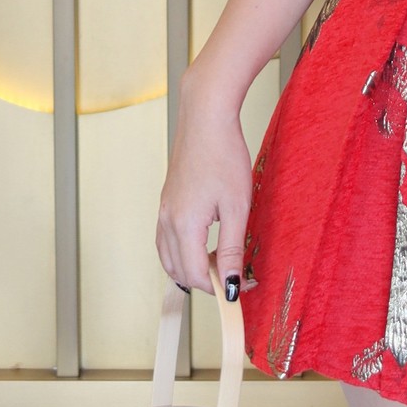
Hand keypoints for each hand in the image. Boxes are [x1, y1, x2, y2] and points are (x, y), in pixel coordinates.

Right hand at [155, 72, 257, 300]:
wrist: (205, 118)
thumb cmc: (224, 156)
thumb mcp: (237, 207)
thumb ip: (232, 249)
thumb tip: (231, 284)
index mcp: (184, 226)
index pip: (196, 276)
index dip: (220, 287)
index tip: (244, 285)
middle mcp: (167, 222)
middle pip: (179, 272)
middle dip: (206, 280)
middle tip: (235, 273)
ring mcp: (163, 212)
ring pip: (169, 259)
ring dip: (193, 268)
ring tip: (223, 260)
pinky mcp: (166, 203)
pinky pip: (166, 241)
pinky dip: (183, 253)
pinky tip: (206, 244)